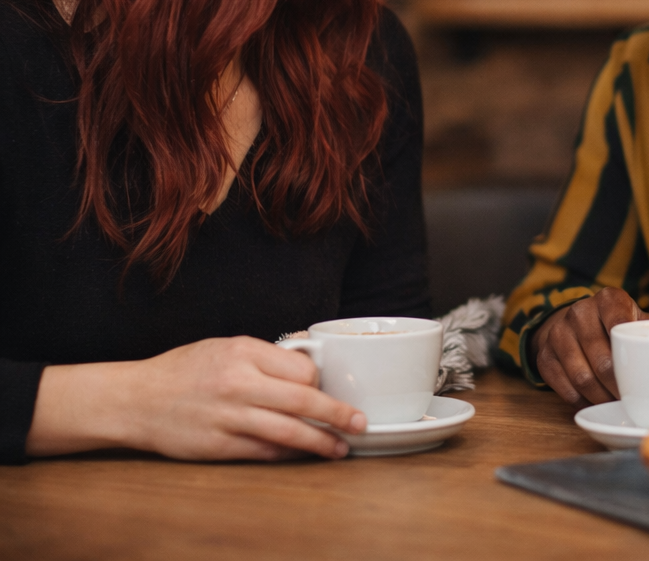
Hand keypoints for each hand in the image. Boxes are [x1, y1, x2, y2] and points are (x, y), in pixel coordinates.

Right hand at [26, 337, 366, 460]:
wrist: (136, 399)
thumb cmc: (185, 369)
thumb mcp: (226, 346)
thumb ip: (265, 356)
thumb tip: (309, 366)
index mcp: (244, 352)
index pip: (301, 368)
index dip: (321, 380)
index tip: (330, 387)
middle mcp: (239, 383)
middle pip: (302, 400)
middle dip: (336, 413)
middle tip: (359, 422)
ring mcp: (229, 417)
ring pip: (287, 432)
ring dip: (320, 441)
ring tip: (341, 447)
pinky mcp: (218, 446)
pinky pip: (263, 452)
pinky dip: (288, 455)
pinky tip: (305, 455)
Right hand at [531, 288, 648, 405]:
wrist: (577, 322)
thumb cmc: (618, 324)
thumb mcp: (638, 319)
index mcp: (608, 299)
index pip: (619, 325)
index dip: (629, 357)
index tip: (641, 378)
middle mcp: (580, 311)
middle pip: (600, 359)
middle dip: (618, 387)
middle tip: (632, 402)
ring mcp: (558, 332)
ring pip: (580, 376)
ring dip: (599, 397)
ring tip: (615, 406)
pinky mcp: (544, 353)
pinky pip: (561, 384)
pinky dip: (579, 399)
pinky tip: (592, 403)